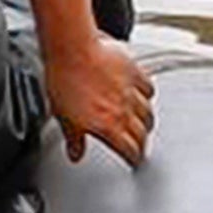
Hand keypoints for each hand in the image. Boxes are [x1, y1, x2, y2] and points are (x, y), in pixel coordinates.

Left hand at [46, 25, 155, 166]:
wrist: (72, 51)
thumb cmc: (64, 81)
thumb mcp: (64, 117)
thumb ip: (74, 138)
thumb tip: (75, 154)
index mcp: (109, 126)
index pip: (130, 150)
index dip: (134, 159)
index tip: (135, 162)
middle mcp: (125, 110)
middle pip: (142, 133)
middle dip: (141, 143)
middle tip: (139, 146)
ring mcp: (131, 91)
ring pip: (148, 112)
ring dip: (146, 121)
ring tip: (143, 124)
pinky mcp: (134, 71)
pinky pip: (148, 88)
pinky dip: (147, 95)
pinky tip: (144, 95)